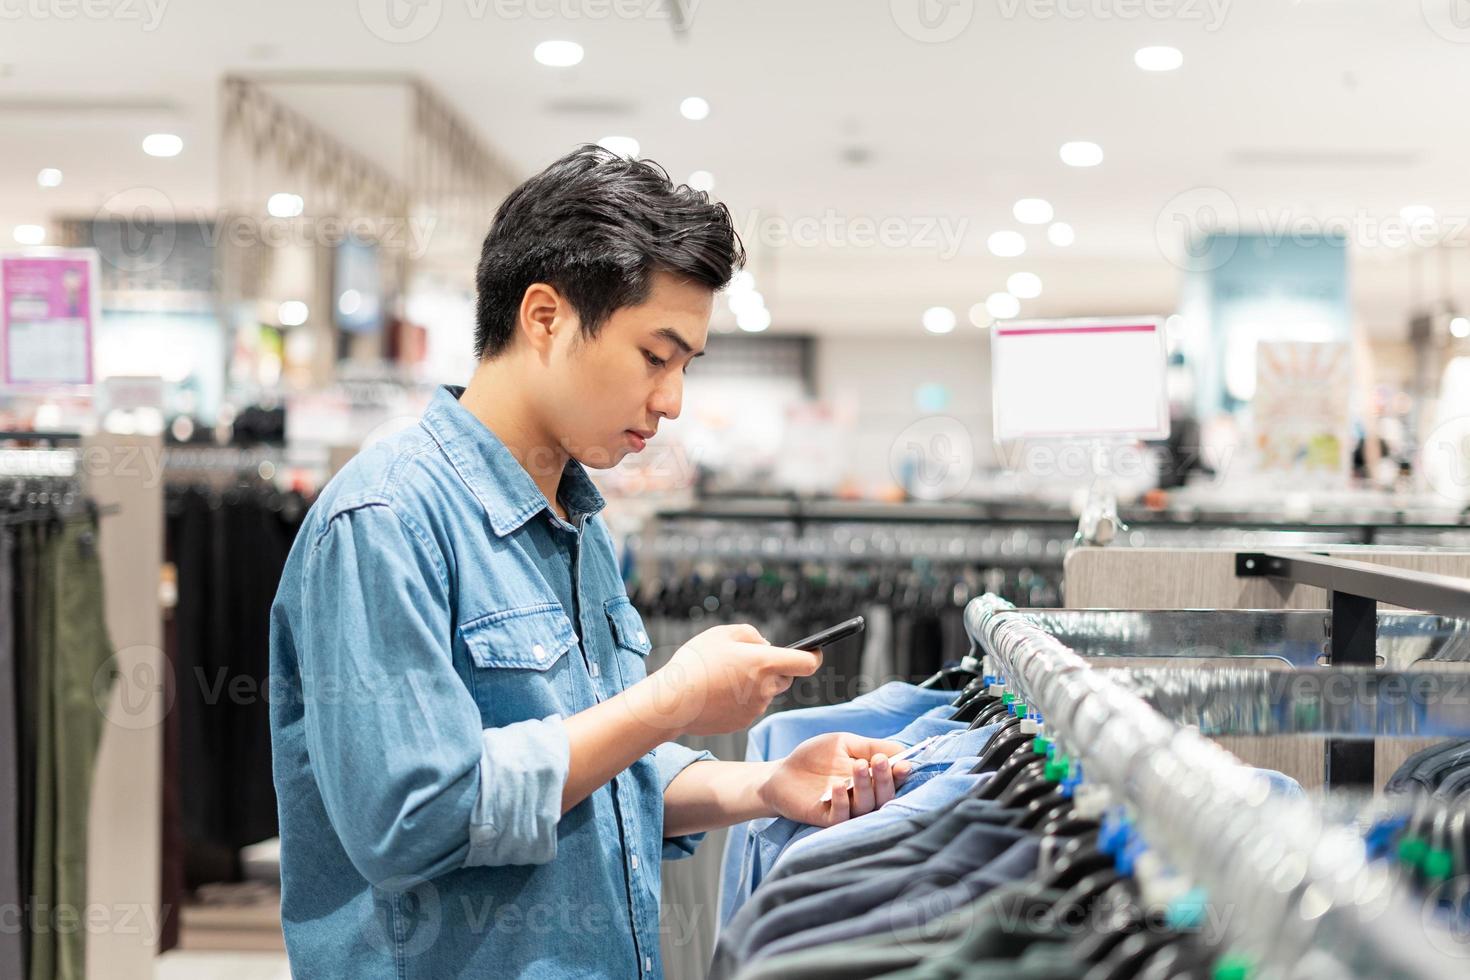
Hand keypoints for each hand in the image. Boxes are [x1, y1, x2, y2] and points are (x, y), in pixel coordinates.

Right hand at [638, 624, 821, 736]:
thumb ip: (751, 635)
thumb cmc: (695, 663)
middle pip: (785, 678)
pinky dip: (740, 700)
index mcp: (764, 663)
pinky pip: (749, 707)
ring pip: (766, 693)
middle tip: (748, 661)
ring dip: (755, 685)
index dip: (814, 656)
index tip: (815, 651)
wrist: (671, 703)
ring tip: (724, 677)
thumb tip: (766, 645)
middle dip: (775, 669)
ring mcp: (755, 709)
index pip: (807, 663)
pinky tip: (717, 693)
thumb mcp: (721, 634)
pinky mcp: (742, 723)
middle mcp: (765, 689)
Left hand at [758, 733, 912, 827]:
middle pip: (883, 796)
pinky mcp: (826, 819)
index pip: (892, 780)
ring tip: (859, 766)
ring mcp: (846, 809)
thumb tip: (901, 749)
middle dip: (885, 778)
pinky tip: (838, 786)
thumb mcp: (844, 744)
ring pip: (865, 806)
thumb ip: (870, 746)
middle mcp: (862, 797)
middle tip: (880, 761)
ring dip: (865, 786)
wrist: (782, 773)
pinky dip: (842, 802)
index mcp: (870, 779)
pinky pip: (841, 817)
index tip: (903, 764)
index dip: (900, 774)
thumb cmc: (815, 757)